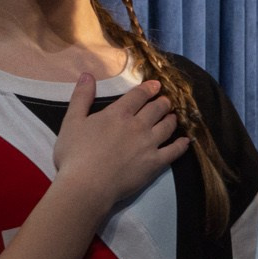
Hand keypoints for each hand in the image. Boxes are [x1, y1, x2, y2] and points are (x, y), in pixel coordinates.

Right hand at [51, 75, 186, 213]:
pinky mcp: (155, 163)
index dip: (149, 88)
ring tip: (173, 117)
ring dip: (172, 119)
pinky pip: (174, 151)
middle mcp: (138, 125)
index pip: (139, 95)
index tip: (156, 85)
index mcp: (118, 113)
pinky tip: (185, 141)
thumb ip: (81, 97)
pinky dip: (182, 144)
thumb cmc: (75, 154)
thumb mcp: (72, 121)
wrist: (87, 185)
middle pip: (157, 108)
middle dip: (163, 102)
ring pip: (167, 126)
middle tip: (166, 101)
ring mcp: (149, 144)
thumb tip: (87, 74)